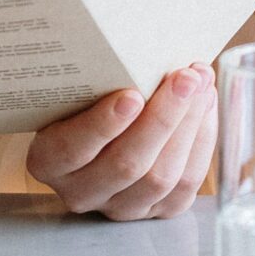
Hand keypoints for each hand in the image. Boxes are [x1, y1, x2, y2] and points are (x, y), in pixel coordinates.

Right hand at [26, 66, 216, 219]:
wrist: (91, 130)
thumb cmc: (80, 96)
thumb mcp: (70, 90)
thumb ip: (90, 78)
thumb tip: (131, 42)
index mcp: (48, 160)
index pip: (73, 149)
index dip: (103, 125)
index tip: (132, 94)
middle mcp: (80, 191)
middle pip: (127, 164)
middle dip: (162, 118)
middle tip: (185, 78)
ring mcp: (119, 207)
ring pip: (161, 177)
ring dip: (188, 126)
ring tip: (201, 84)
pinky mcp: (155, 212)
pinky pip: (185, 185)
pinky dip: (200, 142)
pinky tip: (206, 106)